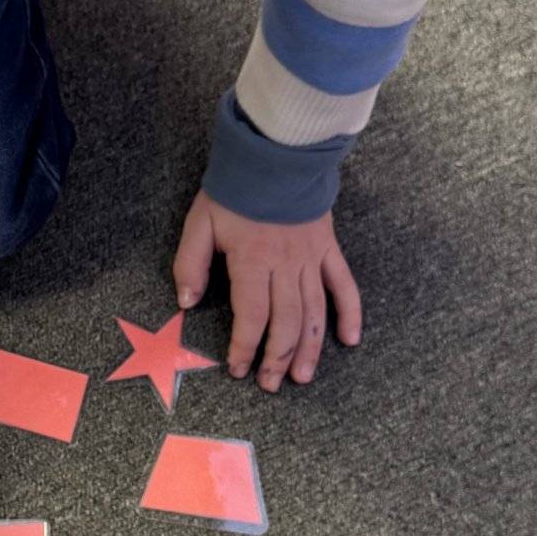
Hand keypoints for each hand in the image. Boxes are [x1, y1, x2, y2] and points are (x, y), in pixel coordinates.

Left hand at [173, 191, 361, 391]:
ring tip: (303, 376)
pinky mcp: (328, 248)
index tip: (238, 368)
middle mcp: (285, 265)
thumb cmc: (235, 188)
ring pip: (314, 312)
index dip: (245, 346)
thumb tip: (186, 302)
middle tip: (271, 385)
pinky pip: (344, 285)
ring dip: (309, 347)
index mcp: (252, 261)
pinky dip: (350, 313)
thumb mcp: (200, 222)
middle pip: (285, 322)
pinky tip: (349, 340)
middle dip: (277, 358)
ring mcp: (311, 258)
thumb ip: (190, 264)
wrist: (277, 150)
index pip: (252, 315)